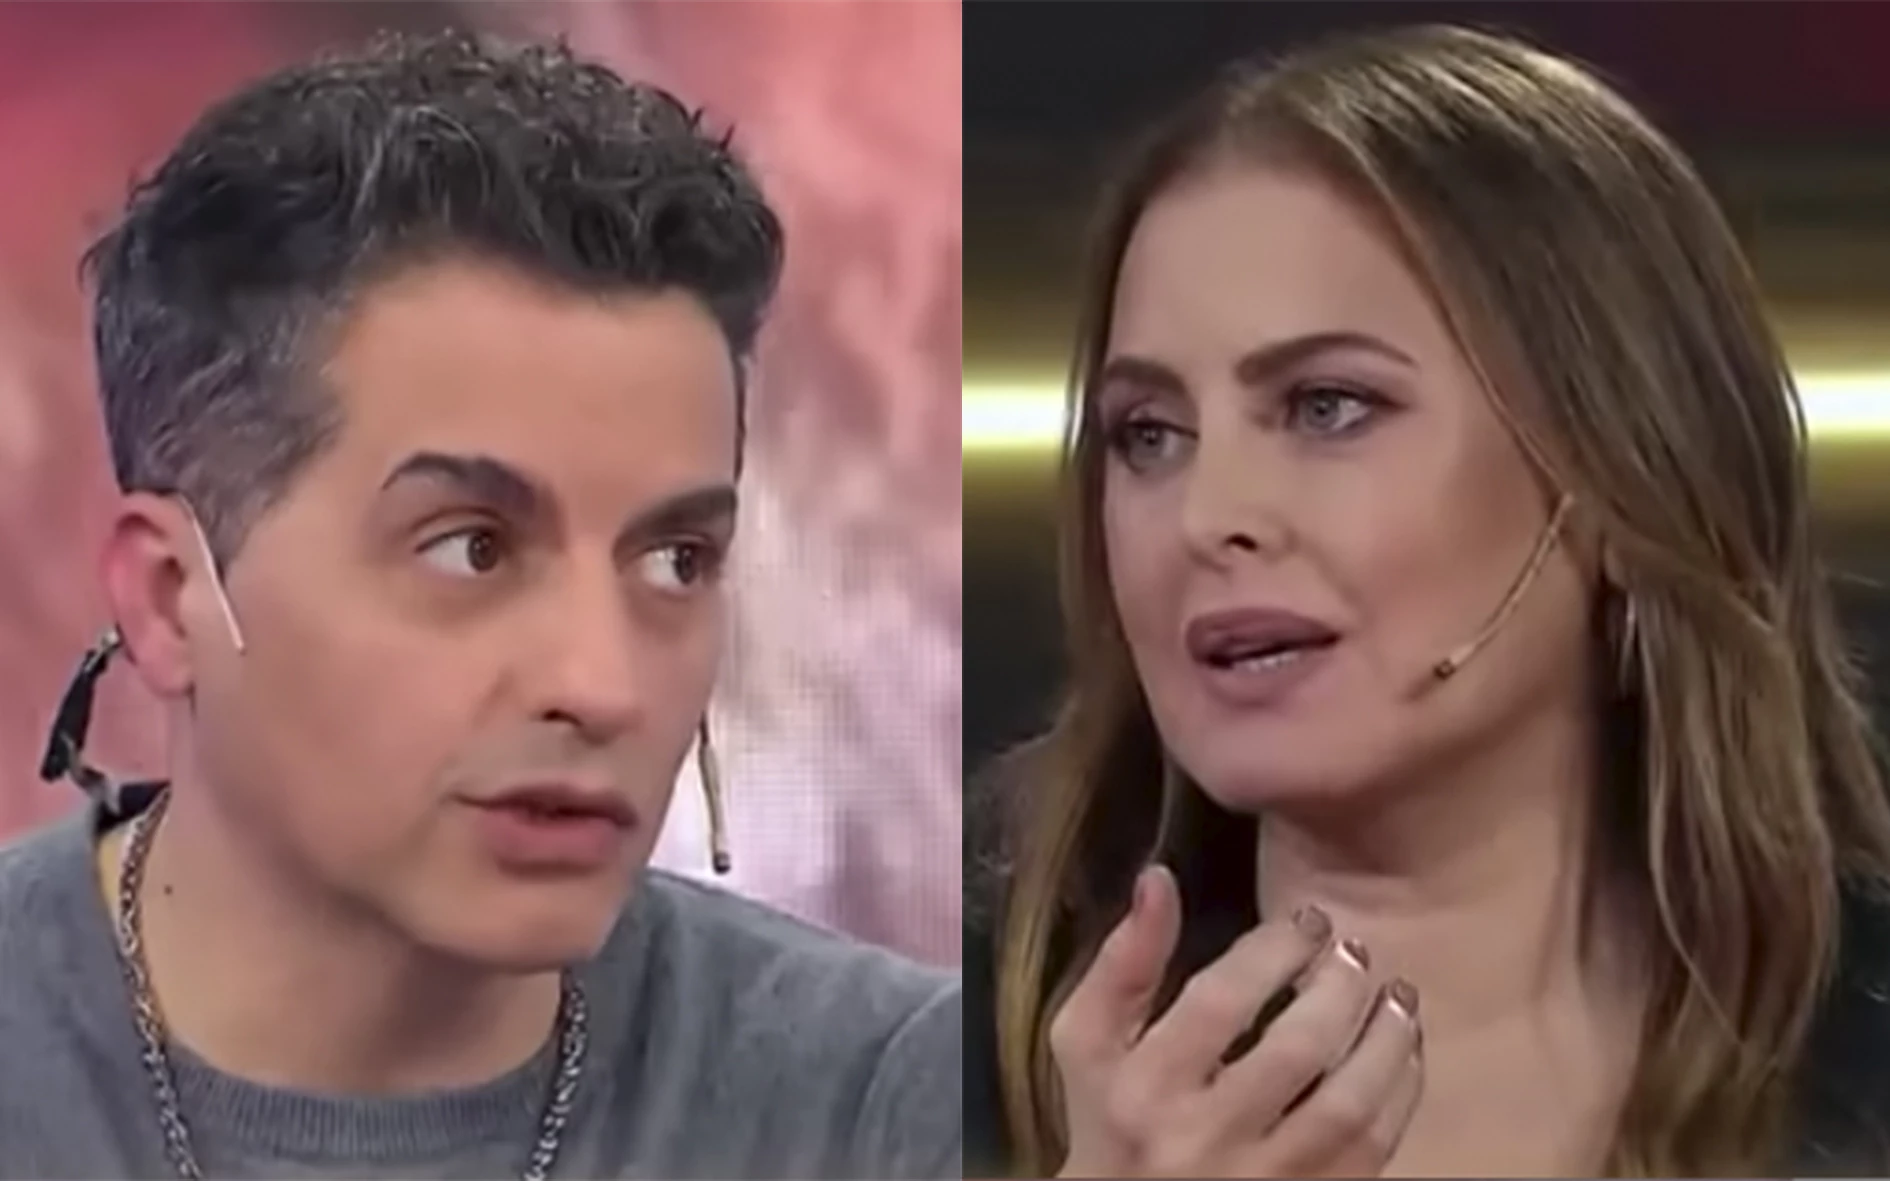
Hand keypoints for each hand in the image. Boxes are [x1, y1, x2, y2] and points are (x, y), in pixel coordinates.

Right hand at [1048, 865, 1422, 1177]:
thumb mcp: (1088, 1043)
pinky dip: (1400, 1094)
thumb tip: (1159, 879)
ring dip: (1386, 1039)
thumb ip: (1122, 962)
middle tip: (1355, 949)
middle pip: (1296, 1051)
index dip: (1275, 949)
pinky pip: (1374, 1150)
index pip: (1221, 1002)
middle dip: (1338, 987)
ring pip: (1348, 1105)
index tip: (1307, 919)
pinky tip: (1403, 1054)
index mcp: (1143, 1091)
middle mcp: (1205, 1141)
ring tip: (1397, 995)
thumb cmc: (1109, 1120)